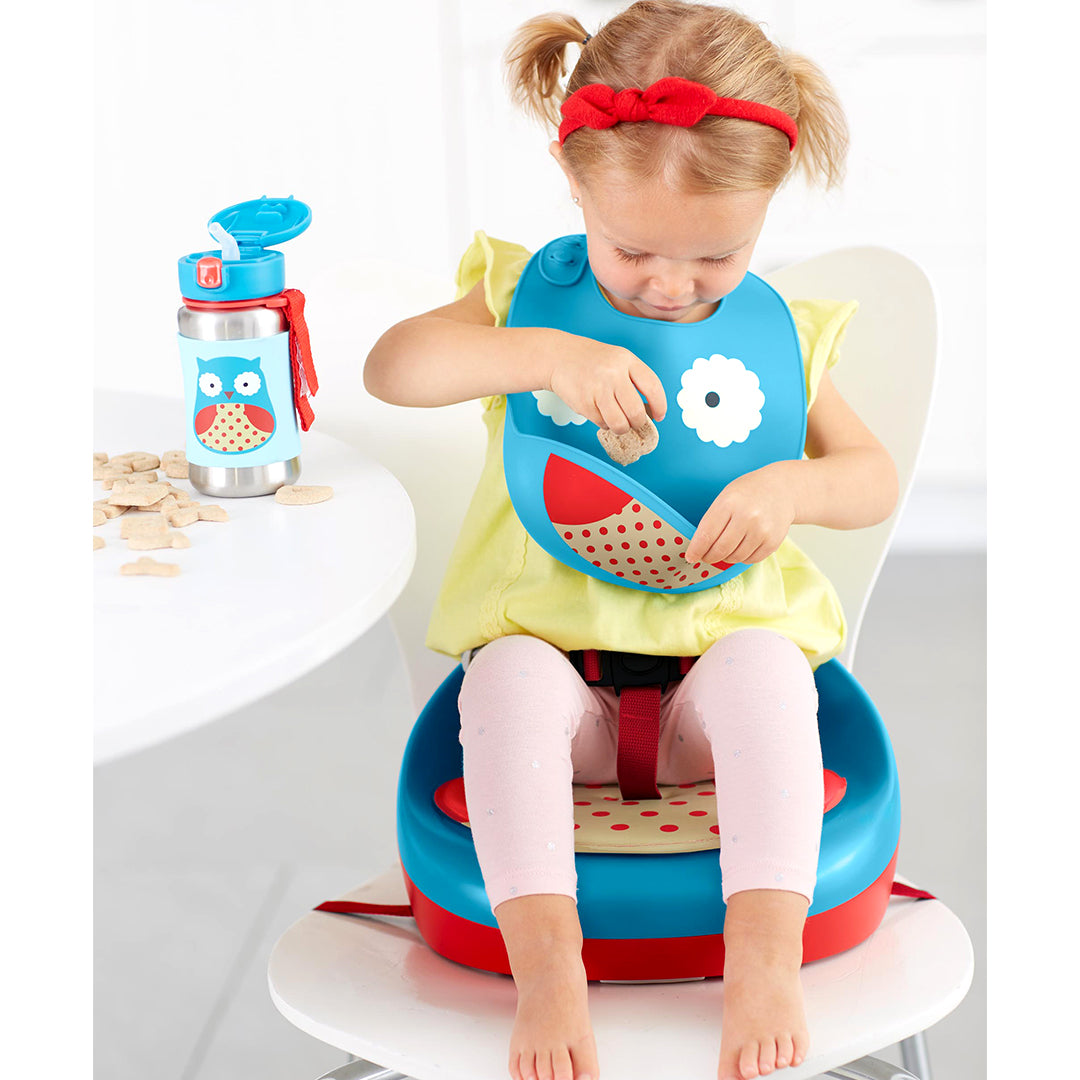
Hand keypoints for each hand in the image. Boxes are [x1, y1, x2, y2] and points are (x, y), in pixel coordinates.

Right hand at [548, 335, 666, 433]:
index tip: (659, 416)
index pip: (652, 387)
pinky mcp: (584, 403)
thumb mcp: (618, 360)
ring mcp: (598, 389)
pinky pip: (602, 423)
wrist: (558, 357)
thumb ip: (634, 380)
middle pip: (636, 412)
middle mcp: (613, 374)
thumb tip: (649, 411)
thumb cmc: (591, 361)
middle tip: (634, 421)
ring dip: (621, 428)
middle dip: (638, 422)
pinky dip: (603, 423)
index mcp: (627, 360)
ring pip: (620, 424)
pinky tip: (599, 411)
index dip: (659, 406)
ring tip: (617, 420)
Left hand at [684, 464, 796, 566]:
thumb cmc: (748, 493)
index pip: (706, 536)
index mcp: (729, 504)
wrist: (781, 488)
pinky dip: (742, 557)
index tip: (691, 556)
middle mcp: (747, 517)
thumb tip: (698, 548)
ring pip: (734, 557)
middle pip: (720, 550)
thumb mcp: (725, 498)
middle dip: (709, 557)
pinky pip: (750, 560)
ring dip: (726, 557)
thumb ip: (711, 521)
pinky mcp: (772, 542)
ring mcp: (761, 531)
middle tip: (706, 556)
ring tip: (726, 547)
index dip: (696, 550)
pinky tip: (742, 547)